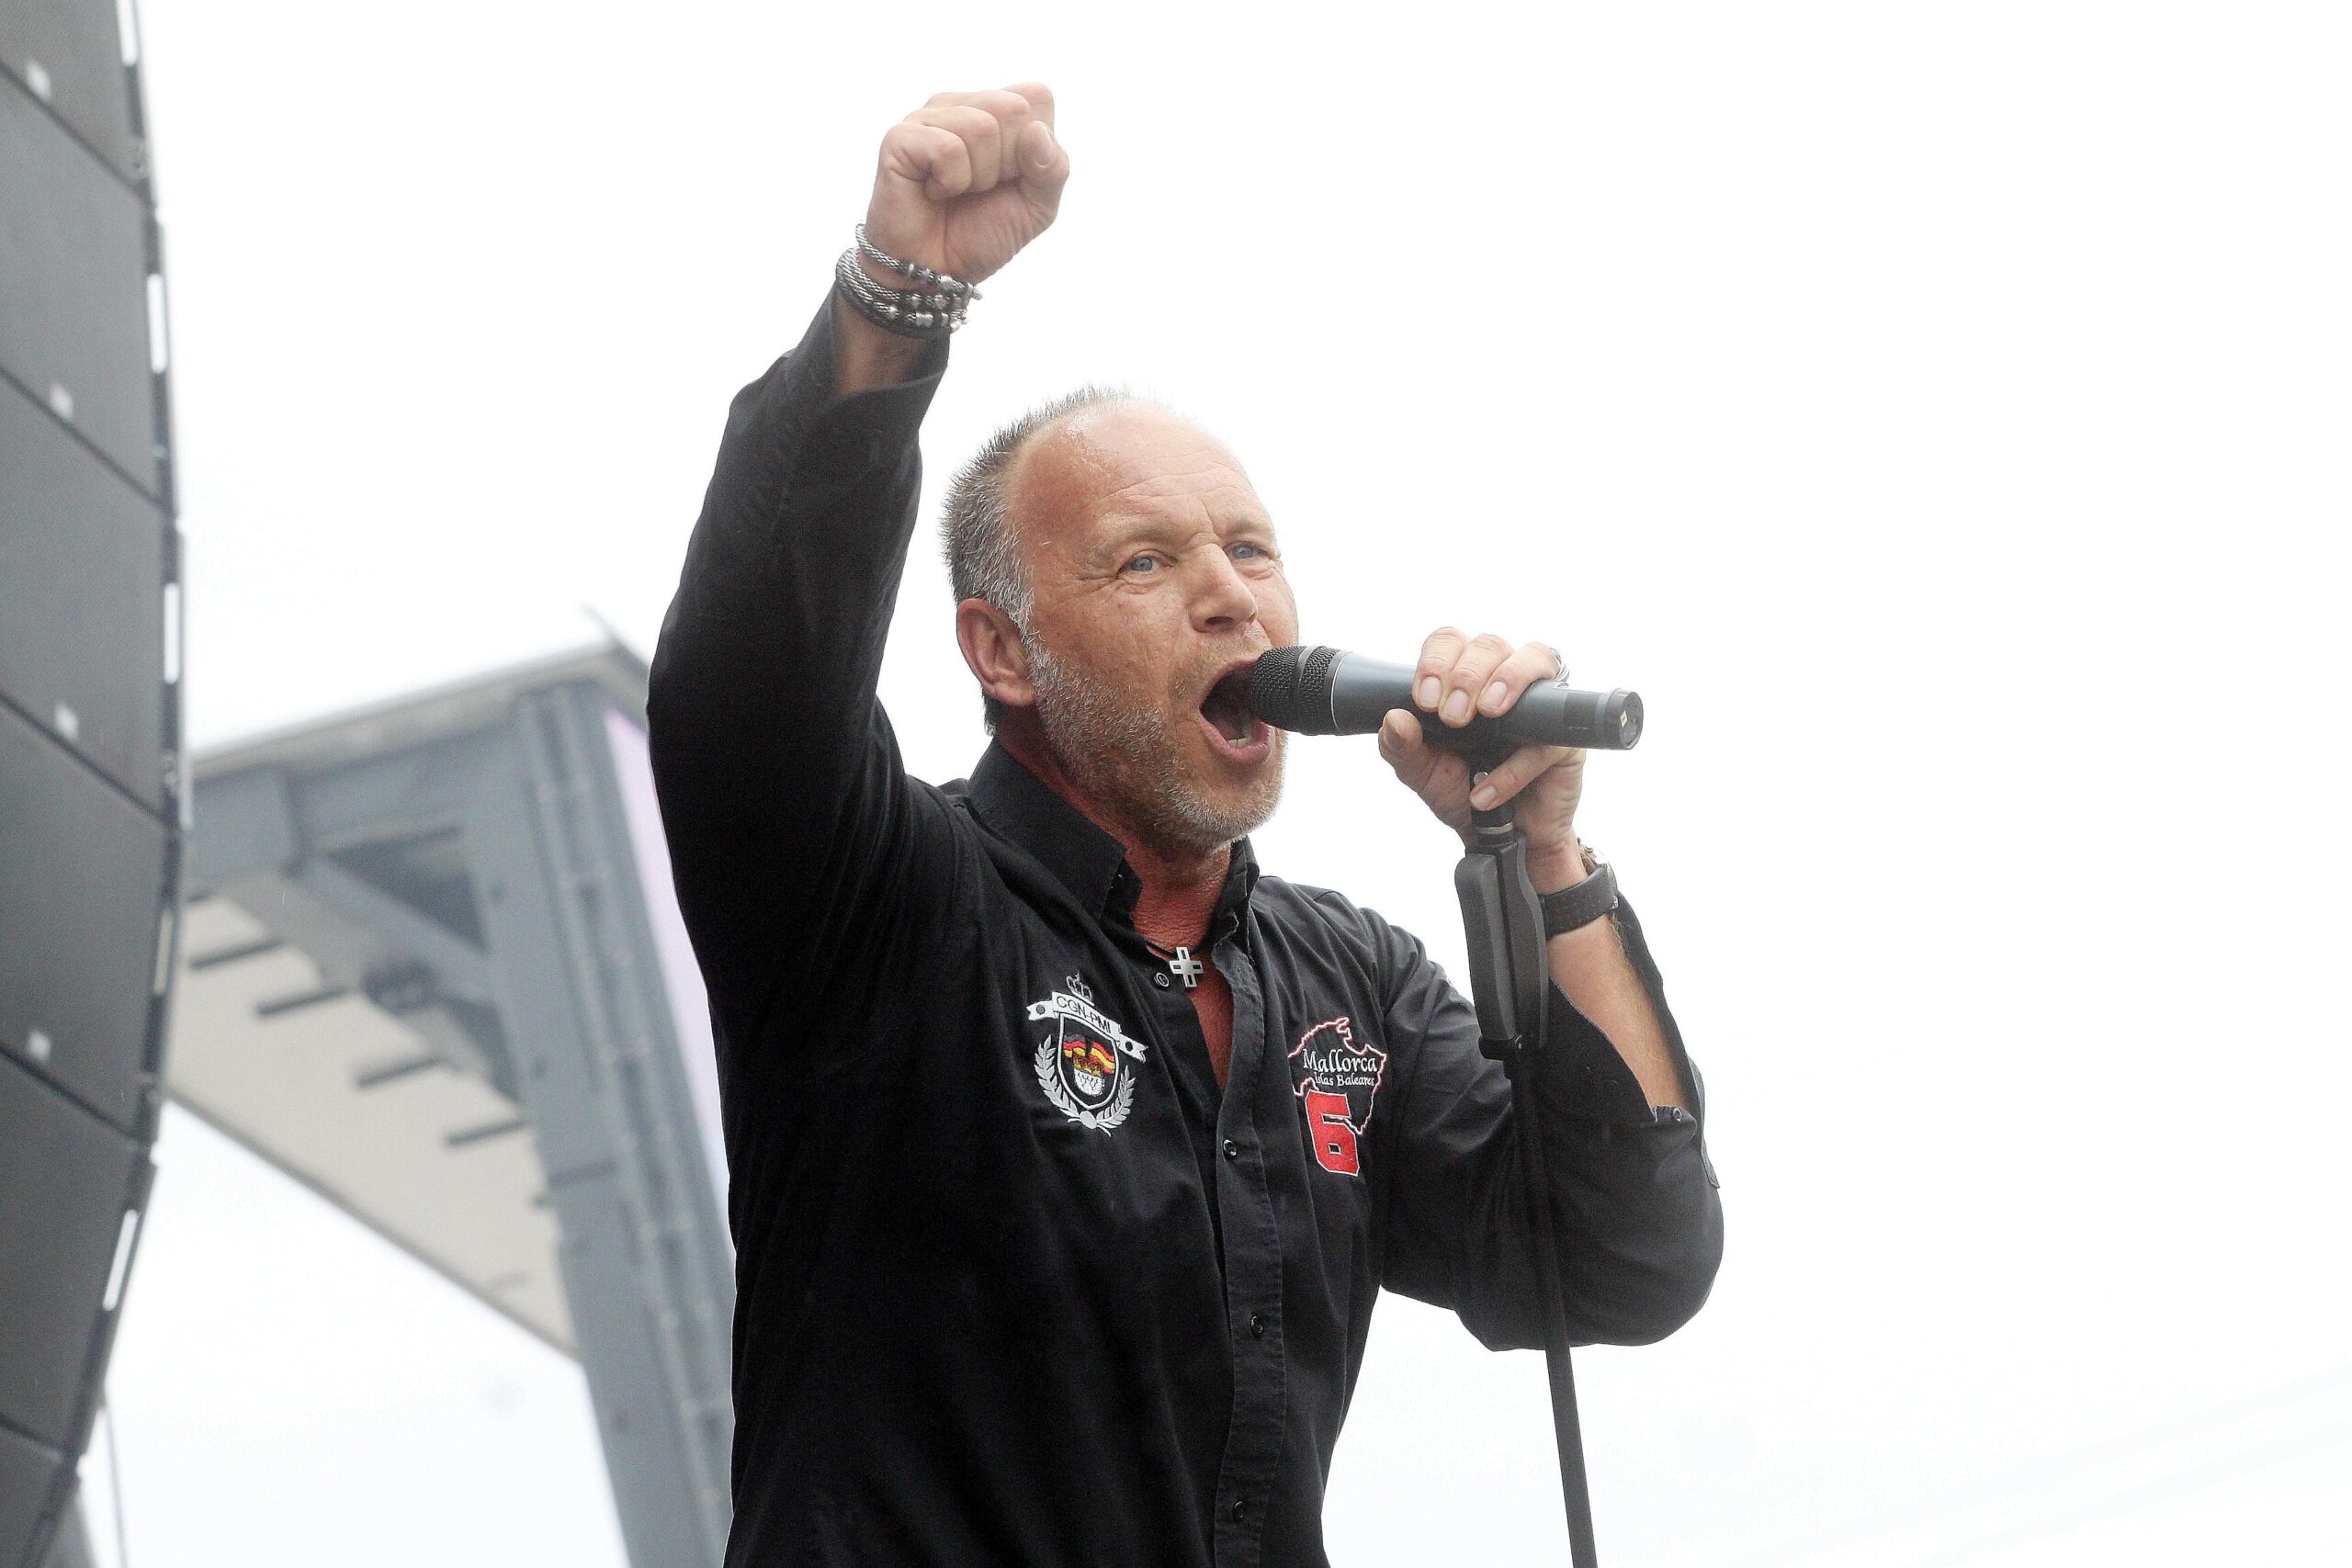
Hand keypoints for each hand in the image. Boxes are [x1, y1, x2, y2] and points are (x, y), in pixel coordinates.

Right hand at [863, 84, 1069, 287]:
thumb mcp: (1039, 206)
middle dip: (1008, 163)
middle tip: (981, 188)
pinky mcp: (901, 138)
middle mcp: (962, 104)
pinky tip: (933, 191)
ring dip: (978, 176)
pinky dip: (950, 182)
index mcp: (996, 109)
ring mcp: (928, 117)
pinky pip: (947, 148)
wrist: (938, 272)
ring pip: (981, 127)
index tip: (1011, 177)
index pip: (1038, 97)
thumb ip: (1054, 168)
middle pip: (1013, 107)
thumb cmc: (983, 233)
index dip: (1036, 146)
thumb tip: (1037, 132)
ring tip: (956, 191)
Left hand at [1376, 629, 1588, 888]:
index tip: (1425, 699)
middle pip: (1490, 644)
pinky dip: (1514, 767)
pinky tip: (1486, 791)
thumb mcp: (1422, 773)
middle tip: (1452, 717)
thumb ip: (1402, 747)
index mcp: (1461, 679)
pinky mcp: (1564, 740)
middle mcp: (1501, 679)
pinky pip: (1547, 737)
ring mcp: (1539, 703)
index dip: (1437, 660)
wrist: (1499, 838)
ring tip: (1488, 714)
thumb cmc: (1462, 792)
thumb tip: (1394, 718)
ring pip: (1536, 659)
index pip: (1450, 642)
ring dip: (1508, 678)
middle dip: (1468, 674)